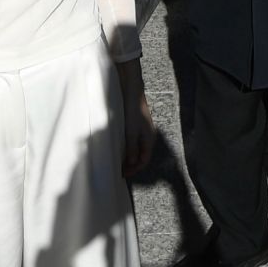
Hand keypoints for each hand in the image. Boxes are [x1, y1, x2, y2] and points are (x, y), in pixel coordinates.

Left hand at [116, 59, 155, 178]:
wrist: (132, 91)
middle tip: (119, 171)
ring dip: (129, 157)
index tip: (123, 174)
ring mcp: (142, 132)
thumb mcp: (131, 131)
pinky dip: (127, 149)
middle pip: (141, 156)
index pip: (143, 160)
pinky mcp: (136, 126)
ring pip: (137, 150)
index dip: (134, 169)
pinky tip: (119, 149)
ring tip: (118, 162)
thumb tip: (132, 164)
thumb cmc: (132, 111)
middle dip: (131, 165)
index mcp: (149, 139)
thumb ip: (132, 148)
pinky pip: (133, 142)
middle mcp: (147, 137)